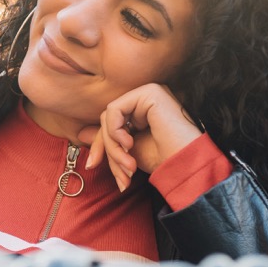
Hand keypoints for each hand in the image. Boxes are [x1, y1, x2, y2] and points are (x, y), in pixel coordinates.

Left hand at [78, 83, 202, 190]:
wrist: (186, 165)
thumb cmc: (164, 159)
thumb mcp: (129, 151)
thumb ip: (109, 140)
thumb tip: (81, 134)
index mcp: (143, 109)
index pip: (110, 122)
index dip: (101, 145)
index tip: (93, 166)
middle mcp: (146, 97)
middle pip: (108, 119)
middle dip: (107, 149)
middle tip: (119, 174)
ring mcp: (149, 92)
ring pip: (109, 116)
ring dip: (113, 146)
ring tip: (128, 165)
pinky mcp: (149, 93)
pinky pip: (114, 110)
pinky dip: (115, 132)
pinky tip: (129, 145)